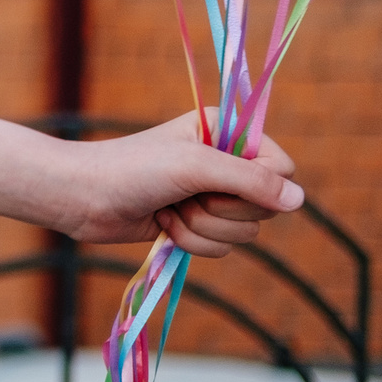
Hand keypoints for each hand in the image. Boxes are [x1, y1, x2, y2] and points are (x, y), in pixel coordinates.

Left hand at [62, 114, 302, 257]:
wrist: (82, 197)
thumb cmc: (132, 169)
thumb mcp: (194, 166)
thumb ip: (250, 181)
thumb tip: (299, 200)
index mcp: (226, 132)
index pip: (282, 167)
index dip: (261, 184)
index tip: (221, 181)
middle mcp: (223, 161)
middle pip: (265, 206)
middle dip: (222, 209)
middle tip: (185, 193)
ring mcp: (209, 195)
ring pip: (244, 233)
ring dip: (202, 227)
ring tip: (169, 207)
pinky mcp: (195, 224)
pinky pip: (221, 248)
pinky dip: (191, 241)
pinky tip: (161, 223)